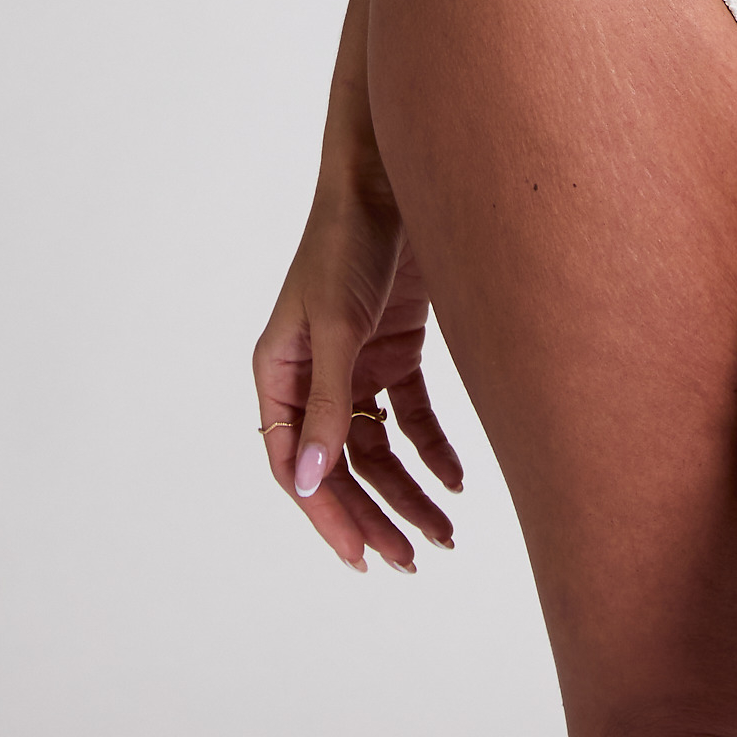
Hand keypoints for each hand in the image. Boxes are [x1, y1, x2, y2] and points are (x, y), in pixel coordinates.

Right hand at [253, 186, 463, 570]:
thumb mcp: (338, 326)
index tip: (363, 558)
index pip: (295, 465)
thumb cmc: (349, 242)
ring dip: (409, 490)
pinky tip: (457, 478)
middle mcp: (313, 375)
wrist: (395, 177)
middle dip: (374, 514)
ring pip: (380, 448)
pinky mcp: (394, 347)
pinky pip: (411, 414)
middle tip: (411, 559)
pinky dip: (433, 447)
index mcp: (279, 373)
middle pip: (340, 465)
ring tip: (444, 534)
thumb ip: (327, 403)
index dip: (327, 516)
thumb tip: (311, 484)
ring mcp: (355, 363)